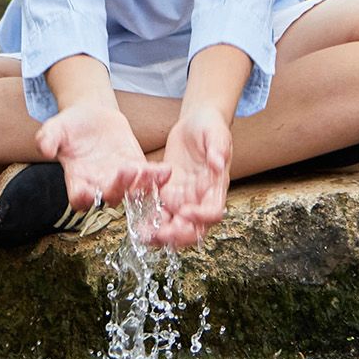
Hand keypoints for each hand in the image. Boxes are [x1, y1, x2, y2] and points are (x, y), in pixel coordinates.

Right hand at [37, 99, 170, 210]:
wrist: (91, 116)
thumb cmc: (70, 126)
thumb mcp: (55, 128)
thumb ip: (47, 138)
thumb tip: (43, 148)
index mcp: (78, 180)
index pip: (80, 199)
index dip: (83, 198)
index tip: (87, 192)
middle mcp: (99, 185)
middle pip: (110, 196)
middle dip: (118, 188)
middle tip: (124, 172)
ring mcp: (120, 179)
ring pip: (132, 190)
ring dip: (141, 185)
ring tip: (148, 173)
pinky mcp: (136, 168)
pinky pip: (148, 177)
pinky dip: (156, 176)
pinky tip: (166, 171)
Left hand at [146, 107, 232, 248]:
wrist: (195, 122)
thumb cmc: (210, 127)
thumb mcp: (216, 133)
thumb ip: (218, 149)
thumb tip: (219, 163)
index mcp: (216, 186)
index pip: (213, 211)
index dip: (201, 217)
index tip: (185, 212)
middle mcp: (201, 198)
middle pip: (195, 227)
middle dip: (179, 235)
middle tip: (162, 233)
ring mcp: (184, 198)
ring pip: (176, 226)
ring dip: (163, 235)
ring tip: (146, 236)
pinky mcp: (169, 194)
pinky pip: (161, 214)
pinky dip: (152, 223)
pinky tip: (139, 226)